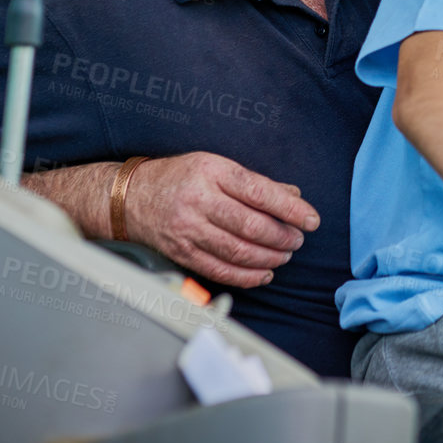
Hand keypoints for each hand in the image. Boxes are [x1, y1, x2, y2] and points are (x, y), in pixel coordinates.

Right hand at [123, 152, 319, 287]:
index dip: (291, 208)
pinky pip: (220, 270)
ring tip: (285, 254)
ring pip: (238, 251)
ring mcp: (188, 229)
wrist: (130, 198)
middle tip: (298, 239)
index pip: (260, 192)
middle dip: (282, 236)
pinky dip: (247, 276)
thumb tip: (293, 195)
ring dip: (269, 257)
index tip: (311, 219)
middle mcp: (199, 201)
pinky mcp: (182, 253)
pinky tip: (264, 273)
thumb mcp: (216, 166)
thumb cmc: (179, 178)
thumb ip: (254, 182)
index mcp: (211, 172)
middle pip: (251, 225)